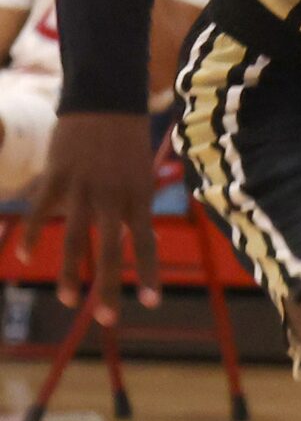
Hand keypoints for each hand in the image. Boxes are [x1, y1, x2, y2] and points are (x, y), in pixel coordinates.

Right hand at [20, 113, 159, 325]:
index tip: (151, 303)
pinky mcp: (57, 176)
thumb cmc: (127, 143)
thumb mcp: (143, 174)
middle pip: (109, 248)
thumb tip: (146, 240)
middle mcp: (112, 195)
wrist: (106, 100)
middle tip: (108, 320)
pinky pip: (42, 210)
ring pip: (75, 237)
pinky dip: (34, 233)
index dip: (146, 272)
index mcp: (138, 196)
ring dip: (71, 272)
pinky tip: (28, 256)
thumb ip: (137, 209)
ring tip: (70, 300)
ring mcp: (82, 187)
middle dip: (108, 286)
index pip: (144, 242)